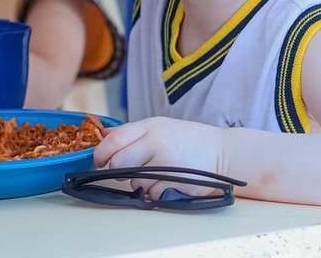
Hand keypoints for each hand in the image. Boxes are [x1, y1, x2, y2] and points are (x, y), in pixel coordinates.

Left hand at [94, 117, 225, 199]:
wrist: (222, 153)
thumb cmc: (187, 139)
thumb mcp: (160, 126)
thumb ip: (131, 132)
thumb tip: (104, 135)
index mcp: (151, 127)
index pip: (115, 140)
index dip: (101, 153)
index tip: (98, 161)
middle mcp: (157, 143)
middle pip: (119, 163)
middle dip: (117, 171)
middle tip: (125, 171)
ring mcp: (167, 164)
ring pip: (134, 182)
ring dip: (139, 182)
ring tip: (157, 172)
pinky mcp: (176, 184)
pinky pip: (151, 194)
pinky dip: (155, 191)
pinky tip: (168, 181)